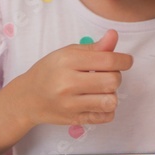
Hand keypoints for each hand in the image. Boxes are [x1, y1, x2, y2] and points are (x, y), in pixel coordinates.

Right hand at [14, 29, 132, 127]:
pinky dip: (107, 109)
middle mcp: (68, 83)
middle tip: (107, 75)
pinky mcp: (75, 119)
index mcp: (67, 61)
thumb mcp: (68, 53)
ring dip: (112, 94)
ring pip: (111, 101)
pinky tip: (98, 102)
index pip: (108, 60)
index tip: (125, 61)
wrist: (28, 98)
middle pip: (112, 81)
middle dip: (116, 77)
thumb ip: (94, 47)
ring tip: (102, 90)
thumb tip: (114, 35)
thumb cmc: (50, 71)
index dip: (124, 60)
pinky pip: (105, 117)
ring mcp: (71, 104)